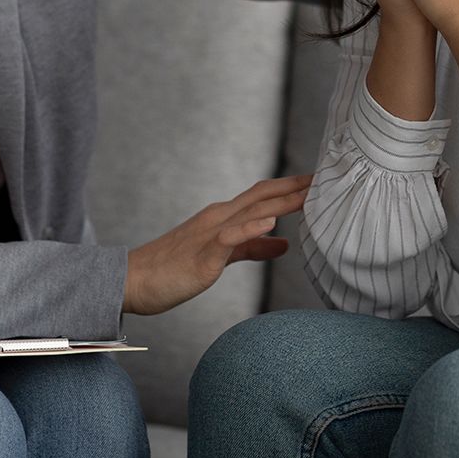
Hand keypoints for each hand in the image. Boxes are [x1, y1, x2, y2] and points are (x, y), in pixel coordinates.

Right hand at [122, 174, 311, 314]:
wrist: (133, 280)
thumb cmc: (174, 269)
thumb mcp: (223, 257)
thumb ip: (252, 247)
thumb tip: (284, 243)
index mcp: (223, 217)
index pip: (263, 195)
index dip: (291, 187)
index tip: (320, 181)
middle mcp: (218, 218)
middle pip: (262, 196)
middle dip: (294, 187)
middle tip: (325, 178)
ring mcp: (209, 234)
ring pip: (249, 211)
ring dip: (280, 201)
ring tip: (308, 194)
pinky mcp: (202, 255)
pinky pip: (228, 238)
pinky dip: (250, 228)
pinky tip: (270, 222)